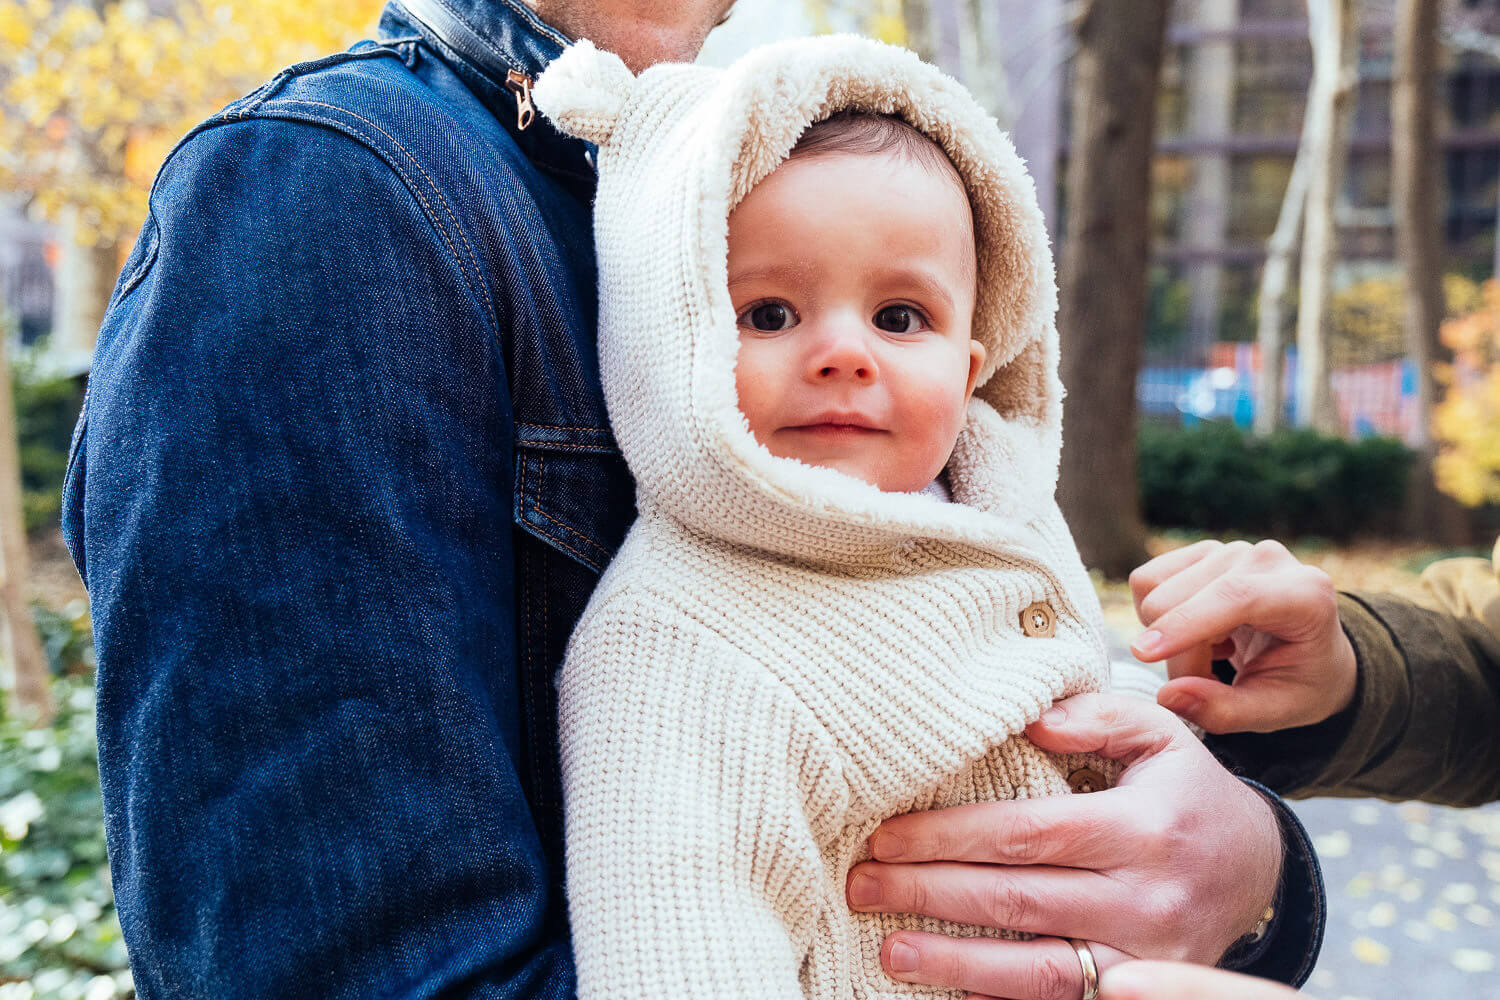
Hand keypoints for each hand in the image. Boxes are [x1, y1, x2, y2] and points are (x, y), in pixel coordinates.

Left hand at [845, 694, 1281, 999]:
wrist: (1260, 868)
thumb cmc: (1186, 790)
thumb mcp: (1159, 734)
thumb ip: (1098, 715)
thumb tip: (1030, 723)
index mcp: (1144, 826)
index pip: (1028, 833)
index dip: (950, 837)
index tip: (886, 835)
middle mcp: (1146, 899)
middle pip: (1019, 900)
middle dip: (930, 893)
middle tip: (861, 886)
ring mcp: (1147, 959)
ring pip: (1038, 970)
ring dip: (956, 964)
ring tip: (890, 950)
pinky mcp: (1142, 993)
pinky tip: (949, 988)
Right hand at [1129, 538, 1356, 733]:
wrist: (1313, 652)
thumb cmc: (1300, 682)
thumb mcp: (1274, 713)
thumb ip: (1224, 711)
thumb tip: (1168, 695)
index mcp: (1305, 596)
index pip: (1235, 596)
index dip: (1185, 622)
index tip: (1143, 654)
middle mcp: (1267, 560)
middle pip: (1180, 598)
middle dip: (1177, 653)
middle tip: (1205, 682)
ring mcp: (1230, 550)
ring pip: (1155, 589)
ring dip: (1166, 635)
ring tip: (1207, 655)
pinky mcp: (1203, 552)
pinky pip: (1147, 581)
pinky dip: (1156, 616)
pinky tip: (1198, 631)